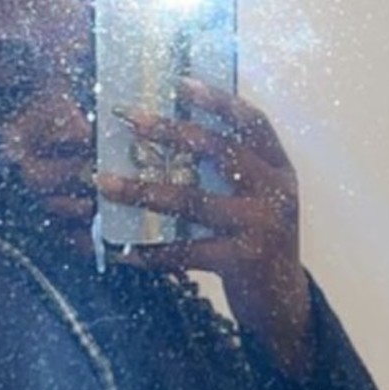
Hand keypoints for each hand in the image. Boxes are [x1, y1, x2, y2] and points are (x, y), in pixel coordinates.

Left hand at [97, 78, 312, 375]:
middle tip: (131, 120)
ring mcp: (262, 226)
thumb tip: (174, 133)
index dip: (217, 100)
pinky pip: (186, 250)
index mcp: (279, 169)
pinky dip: (150, 251)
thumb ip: (233, 171)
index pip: (252, 123)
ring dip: (143, 189)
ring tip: (105, 182)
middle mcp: (277, 192)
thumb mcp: (258, 201)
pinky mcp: (243, 261)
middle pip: (219, 151)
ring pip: (192, 200)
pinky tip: (122, 249)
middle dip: (170, 131)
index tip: (180, 82)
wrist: (283, 306)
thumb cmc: (259, 244)